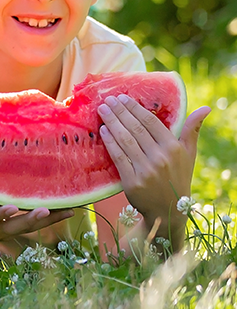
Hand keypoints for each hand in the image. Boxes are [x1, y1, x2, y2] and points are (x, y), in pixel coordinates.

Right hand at [0, 174, 74, 261]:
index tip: (12, 207)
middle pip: (13, 226)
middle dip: (29, 219)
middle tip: (46, 211)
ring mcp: (5, 230)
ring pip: (28, 228)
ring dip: (49, 220)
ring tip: (69, 210)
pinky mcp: (15, 229)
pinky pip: (36, 227)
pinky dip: (54, 219)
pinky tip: (72, 210)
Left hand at [97, 95, 208, 237]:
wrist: (168, 210)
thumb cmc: (178, 176)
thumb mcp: (188, 153)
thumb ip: (192, 130)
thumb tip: (205, 108)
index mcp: (174, 148)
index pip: (150, 122)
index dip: (134, 108)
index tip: (122, 98)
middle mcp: (160, 158)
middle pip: (135, 128)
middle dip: (119, 112)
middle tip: (108, 100)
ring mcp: (146, 170)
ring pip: (125, 140)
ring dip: (112, 122)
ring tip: (102, 110)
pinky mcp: (132, 182)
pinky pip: (118, 157)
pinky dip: (109, 142)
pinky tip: (103, 131)